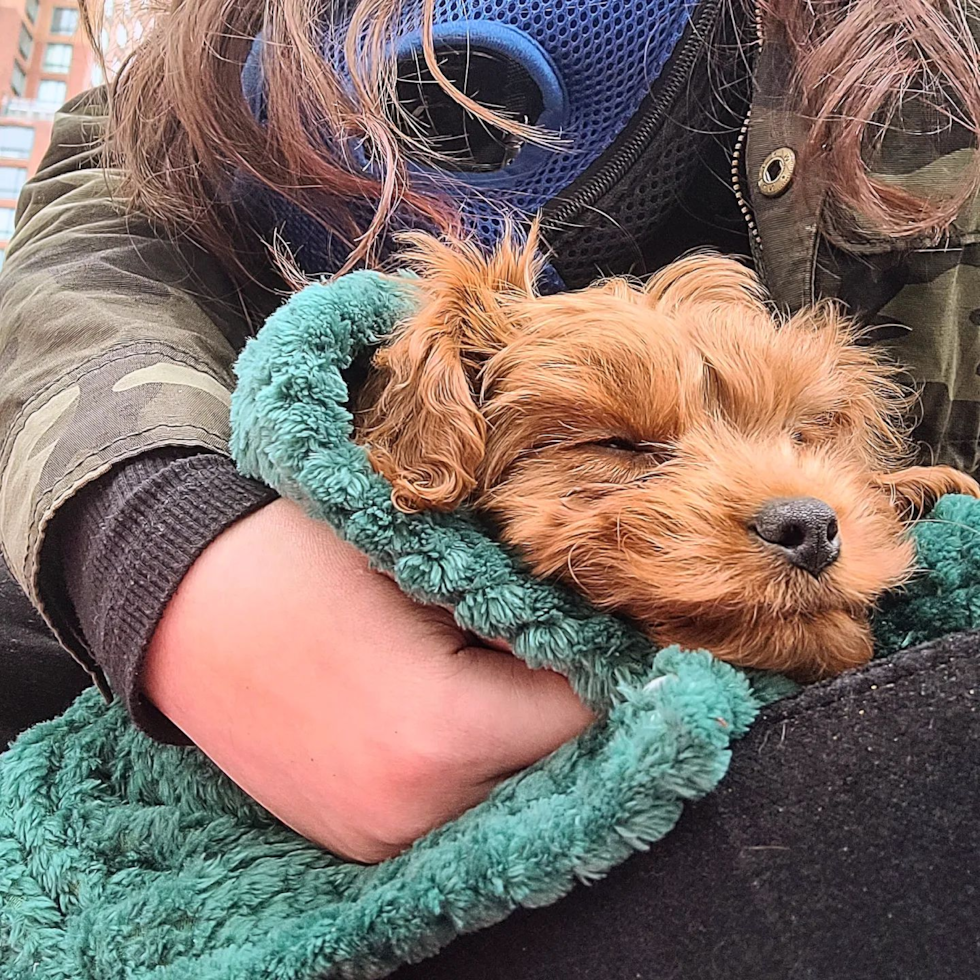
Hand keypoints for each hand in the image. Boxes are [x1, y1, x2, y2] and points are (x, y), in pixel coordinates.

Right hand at [144, 499, 593, 861]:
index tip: (600, 630)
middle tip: (551, 648)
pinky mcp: (354, 840)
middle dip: (563, 707)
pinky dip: (469, 770)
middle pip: (553, 766)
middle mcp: (419, 807)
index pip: (584, 713)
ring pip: (506, 795)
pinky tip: (449, 713)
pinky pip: (451, 813)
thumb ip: (517, 612)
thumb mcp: (423, 565)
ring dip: (519, 743)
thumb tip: (593, 632)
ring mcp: (381, 836)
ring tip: (495, 676)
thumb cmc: (300, 560)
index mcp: (445, 729)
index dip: (602, 663)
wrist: (182, 602)